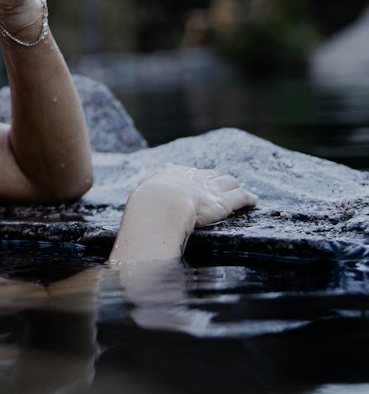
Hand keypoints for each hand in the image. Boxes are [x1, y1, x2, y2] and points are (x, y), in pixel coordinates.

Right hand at [136, 165, 257, 227]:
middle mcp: (192, 176)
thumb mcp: (142, 202)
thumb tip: (140, 220)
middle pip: (209, 174)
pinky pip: (241, 196)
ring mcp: (210, 187)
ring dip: (233, 186)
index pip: (186, 173)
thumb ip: (146, 206)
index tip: (194, 183)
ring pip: (227, 182)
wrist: (162, 204)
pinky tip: (254, 201)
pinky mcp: (224, 201)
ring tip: (238, 190)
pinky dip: (248, 198)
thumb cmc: (147, 206)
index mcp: (170, 173)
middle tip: (218, 185)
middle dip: (214, 179)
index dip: (192, 179)